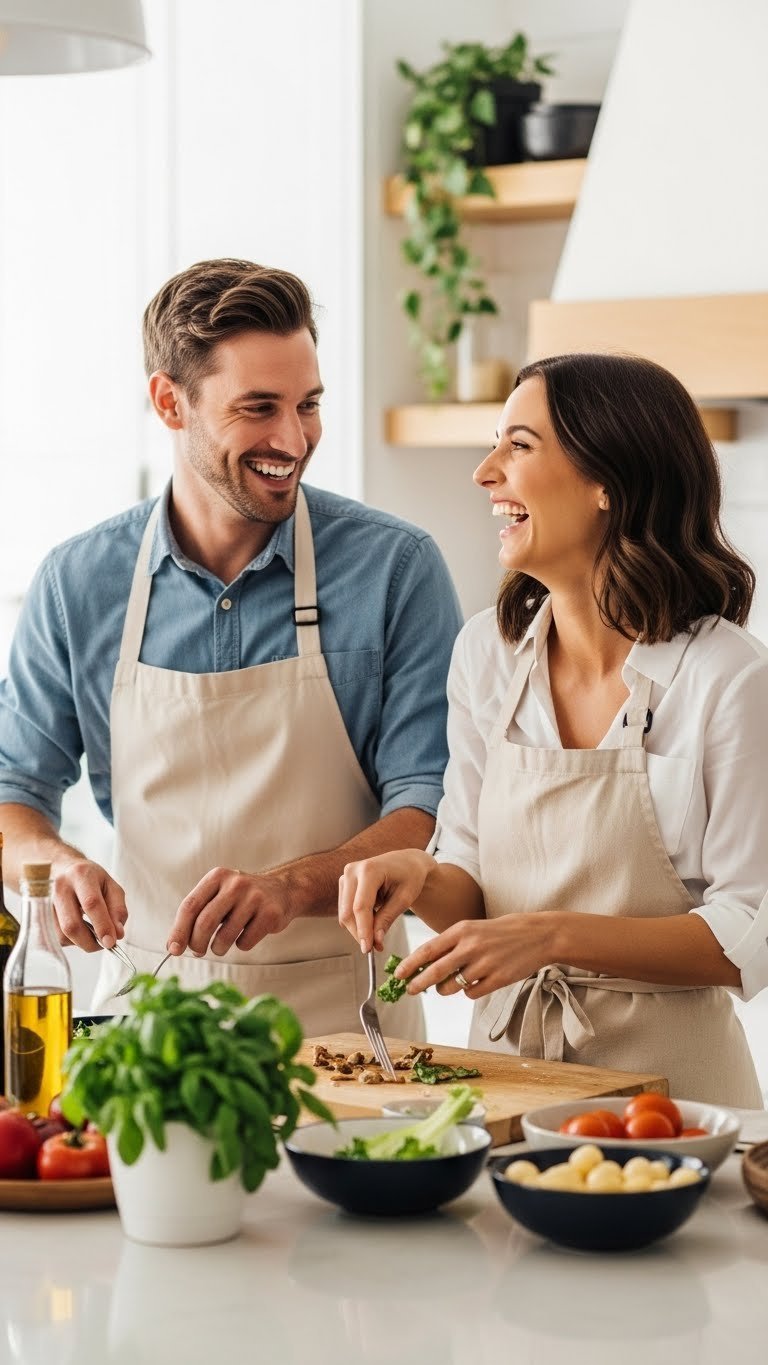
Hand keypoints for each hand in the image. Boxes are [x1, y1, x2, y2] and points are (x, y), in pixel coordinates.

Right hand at [52, 861, 127, 952]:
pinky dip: (72, 940)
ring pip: (62, 936)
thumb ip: (118, 910)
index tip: (111, 942)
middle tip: (104, 944)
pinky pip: (56, 938)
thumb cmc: (90, 879)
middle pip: (71, 925)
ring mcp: (44, 902)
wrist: (61, 869)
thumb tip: (117, 935)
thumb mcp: (111, 886)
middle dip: (90, 942)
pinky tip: (79, 929)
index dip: (102, 925)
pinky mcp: (38, 916)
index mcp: (80, 875)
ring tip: (93, 933)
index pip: (91, 903)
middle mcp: (59, 887)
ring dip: (82, 942)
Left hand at [166, 867, 295, 957]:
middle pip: (206, 922)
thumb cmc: (241, 898)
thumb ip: (196, 915)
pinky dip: (240, 946)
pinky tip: (245, 935)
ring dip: (218, 949)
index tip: (173, 949)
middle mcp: (235, 884)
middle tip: (197, 952)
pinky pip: (245, 942)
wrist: (282, 890)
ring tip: (220, 946)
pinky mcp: (270, 913)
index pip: (190, 905)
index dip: (179, 930)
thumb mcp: (218, 895)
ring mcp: (255, 897)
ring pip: (225, 936)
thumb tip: (173, 945)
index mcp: (217, 877)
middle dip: (196, 943)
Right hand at [338, 849, 435, 953]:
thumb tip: (376, 942)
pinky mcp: (344, 883)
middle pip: (348, 912)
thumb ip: (387, 918)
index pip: (361, 907)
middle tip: (375, 948)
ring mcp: (346, 876)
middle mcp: (353, 870)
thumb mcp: (404, 898)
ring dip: (358, 928)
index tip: (367, 950)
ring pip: (344, 914)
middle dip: (360, 933)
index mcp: (370, 869)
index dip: (363, 930)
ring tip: (379, 932)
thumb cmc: (410, 877)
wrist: (407, 863)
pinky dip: (357, 921)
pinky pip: (346, 910)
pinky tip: (373, 919)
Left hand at [394, 915, 555, 999]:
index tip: (398, 974)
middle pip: (435, 972)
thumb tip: (426, 964)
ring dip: (445, 989)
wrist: (538, 935)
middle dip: (418, 984)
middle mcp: (471, 946)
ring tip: (449, 984)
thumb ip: (452, 944)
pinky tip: (477, 982)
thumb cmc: (501, 931)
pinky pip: (471, 993)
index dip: (410, 964)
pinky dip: (469, 991)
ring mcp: (485, 964)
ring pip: (452, 986)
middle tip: (410, 991)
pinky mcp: (497, 979)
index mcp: (462, 930)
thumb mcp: (474, 928)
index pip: (428, 950)